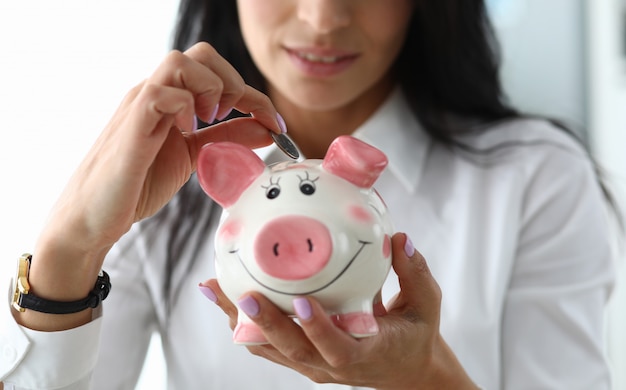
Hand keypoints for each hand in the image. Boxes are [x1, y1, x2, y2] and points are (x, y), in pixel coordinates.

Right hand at [41, 42, 281, 257]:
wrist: (96, 216)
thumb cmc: (139, 185)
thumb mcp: (196, 157)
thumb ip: (227, 139)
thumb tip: (266, 129)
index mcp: (174, 101)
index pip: (221, 76)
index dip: (256, 97)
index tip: (277, 125)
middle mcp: (157, 94)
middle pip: (201, 54)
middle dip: (232, 81)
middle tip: (233, 119)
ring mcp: (142, 105)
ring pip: (180, 60)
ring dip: (210, 87)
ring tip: (211, 120)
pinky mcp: (131, 124)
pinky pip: (159, 91)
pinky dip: (184, 105)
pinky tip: (188, 129)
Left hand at [205, 233, 477, 388]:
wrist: (406, 370)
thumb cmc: (416, 335)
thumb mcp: (426, 305)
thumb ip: (415, 273)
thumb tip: (400, 238)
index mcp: (364, 354)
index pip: (338, 348)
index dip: (319, 329)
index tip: (303, 301)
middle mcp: (332, 366)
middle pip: (293, 350)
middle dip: (266, 324)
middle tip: (245, 294)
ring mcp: (313, 365)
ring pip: (270, 348)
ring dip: (241, 321)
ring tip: (215, 290)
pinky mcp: (301, 359)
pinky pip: (267, 344)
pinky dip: (243, 323)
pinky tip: (224, 297)